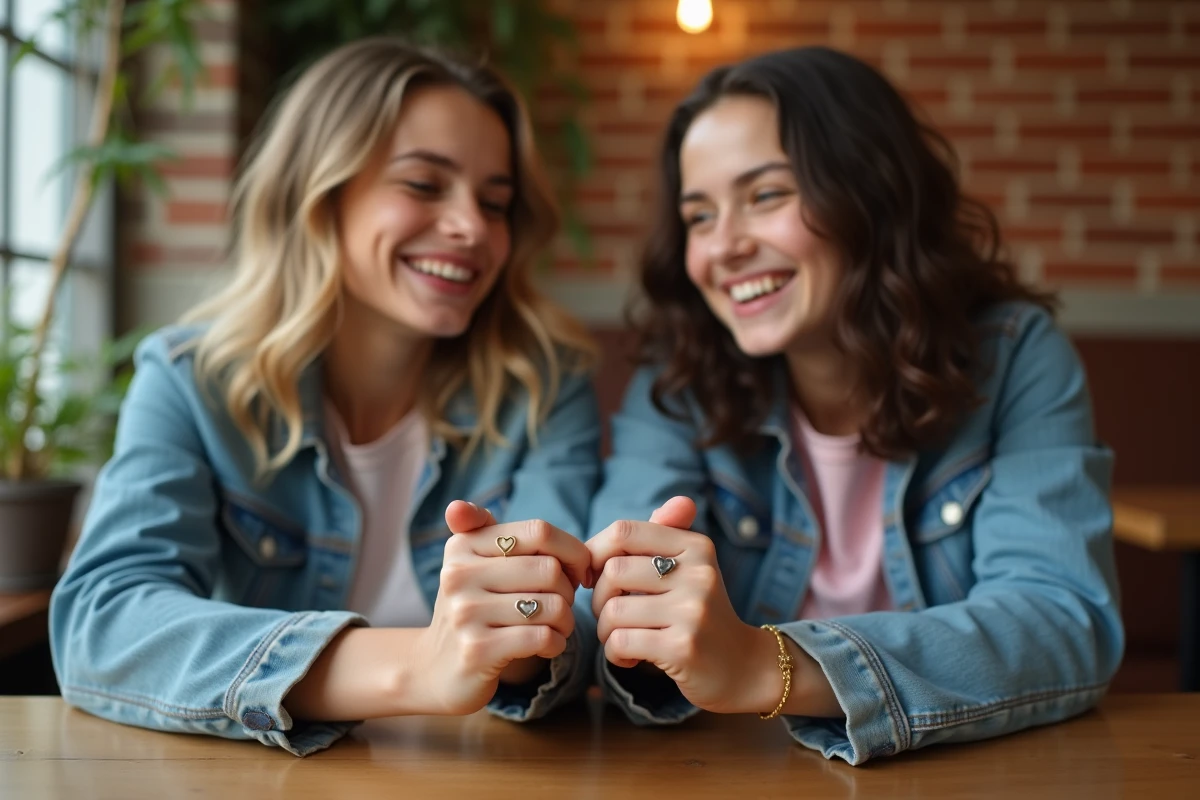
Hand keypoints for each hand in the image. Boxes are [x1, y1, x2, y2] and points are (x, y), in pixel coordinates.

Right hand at [411, 501, 590, 714]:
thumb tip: (456, 507)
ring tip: (555, 626)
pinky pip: (542, 637)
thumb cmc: (473, 609)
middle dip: (569, 591)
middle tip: (561, 604)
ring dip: (566, 621)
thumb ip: (487, 532)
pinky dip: (556, 643)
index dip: (572, 550)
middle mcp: (458, 575)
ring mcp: (465, 613)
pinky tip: (547, 645)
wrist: (436, 669)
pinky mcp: (477, 650)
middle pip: (550, 569)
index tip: (579, 571)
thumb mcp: (474, 565)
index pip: (538, 531)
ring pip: (552, 606)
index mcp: (463, 545)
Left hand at [587, 496, 775, 713]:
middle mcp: (698, 573)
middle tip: (611, 615)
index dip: (595, 552)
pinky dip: (615, 654)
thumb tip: (679, 500)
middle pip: (613, 571)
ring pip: (613, 610)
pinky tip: (631, 659)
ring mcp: (692, 611)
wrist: (743, 667)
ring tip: (621, 638)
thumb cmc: (701, 613)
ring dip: (605, 630)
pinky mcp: (683, 648)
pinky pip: (621, 642)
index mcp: (696, 547)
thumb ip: (670, 534)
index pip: (624, 531)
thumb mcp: (692, 568)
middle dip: (598, 597)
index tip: (592, 575)